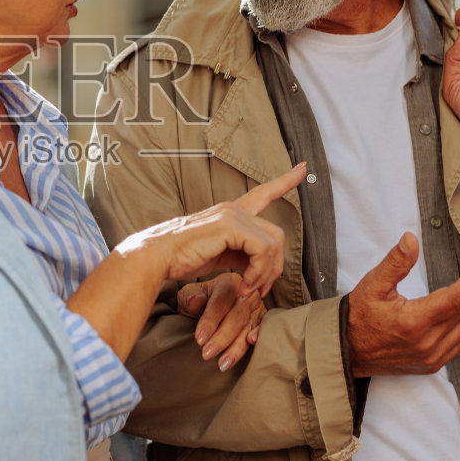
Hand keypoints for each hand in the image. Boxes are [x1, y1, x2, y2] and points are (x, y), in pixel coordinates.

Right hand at [116, 163, 303, 298]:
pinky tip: (244, 285)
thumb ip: (239, 254)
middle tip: (258, 291)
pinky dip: (258, 273)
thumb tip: (258, 271)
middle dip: (274, 268)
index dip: (285, 182)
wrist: (157, 257)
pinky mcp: (230, 226)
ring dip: (265, 274)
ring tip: (248, 291)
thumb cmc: (180, 259)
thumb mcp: (217, 255)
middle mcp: (233, 209)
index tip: (302, 169)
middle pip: (276, 235)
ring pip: (272, 245)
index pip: (263, 193)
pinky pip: (262, 251)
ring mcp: (232, 215)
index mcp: (230, 213)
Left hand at [177, 272, 264, 371]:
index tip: (199, 339)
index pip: (220, 302)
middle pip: (236, 316)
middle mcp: (246, 293)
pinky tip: (251, 343)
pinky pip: (264, 329)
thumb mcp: (189, 296)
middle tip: (207, 354)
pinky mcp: (264, 320)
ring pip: (248, 327)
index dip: (209, 321)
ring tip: (223, 363)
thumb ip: (190, 297)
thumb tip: (195, 301)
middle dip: (221, 338)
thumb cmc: (198, 302)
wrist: (210, 307)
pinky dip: (259, 336)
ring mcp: (258, 306)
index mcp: (228, 282)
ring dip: (236, 347)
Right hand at [347, 233, 459, 376]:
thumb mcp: (373, 284)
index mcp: (413, 322)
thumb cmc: (358, 316)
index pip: (455, 299)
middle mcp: (425, 343)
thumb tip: (411, 239)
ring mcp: (429, 357)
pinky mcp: (429, 365)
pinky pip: (457, 345)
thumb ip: (396, 262)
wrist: (346, 350)